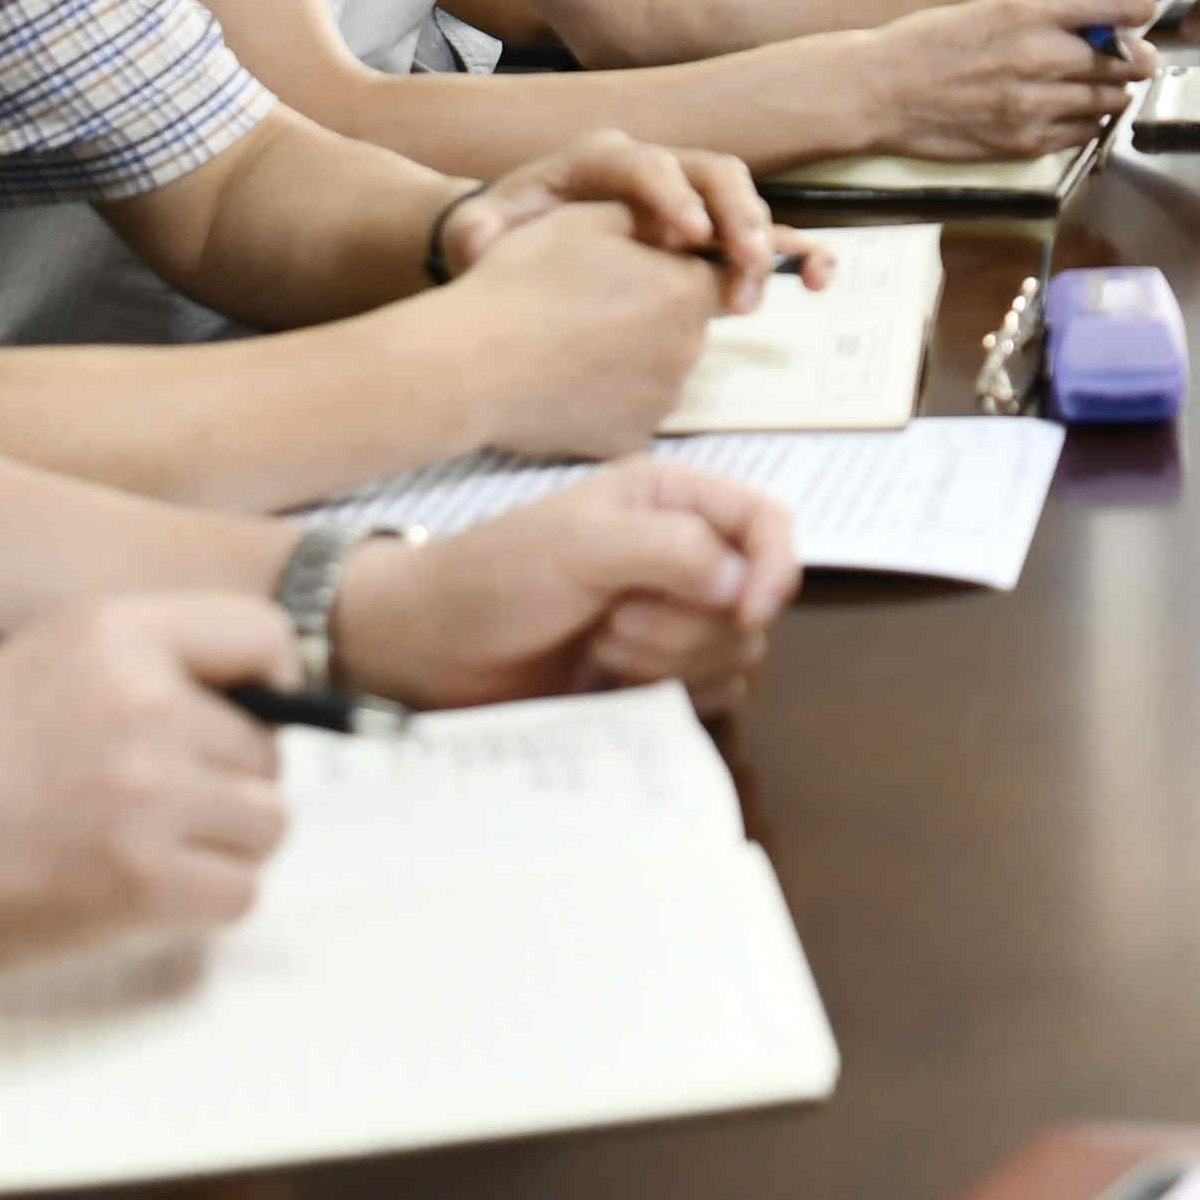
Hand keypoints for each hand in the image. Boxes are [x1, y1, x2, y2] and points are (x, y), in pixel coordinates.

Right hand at [0, 597, 290, 980]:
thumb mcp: (29, 668)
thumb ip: (134, 676)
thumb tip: (239, 719)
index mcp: (116, 631)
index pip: (265, 635)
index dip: (273, 689)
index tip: (255, 721)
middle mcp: (148, 701)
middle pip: (268, 752)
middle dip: (226, 788)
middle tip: (160, 815)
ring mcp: (149, 792)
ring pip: (265, 827)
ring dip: (219, 851)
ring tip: (142, 859)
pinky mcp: (140, 880)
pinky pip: (236, 895)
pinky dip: (199, 908)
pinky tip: (133, 901)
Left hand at [333, 461, 804, 707]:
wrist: (427, 650)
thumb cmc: (492, 579)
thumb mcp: (578, 545)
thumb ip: (669, 550)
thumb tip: (744, 583)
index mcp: (670, 503)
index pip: (766, 523)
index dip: (772, 566)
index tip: (744, 610)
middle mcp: (682, 557)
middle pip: (753, 602)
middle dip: (686, 625)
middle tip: (610, 622)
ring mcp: (670, 621)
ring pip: (736, 654)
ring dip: (668, 662)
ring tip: (597, 651)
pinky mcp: (655, 678)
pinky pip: (709, 697)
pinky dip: (668, 697)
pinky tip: (609, 686)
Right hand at [428, 214, 731, 459]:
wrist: (469, 365)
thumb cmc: (522, 283)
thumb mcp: (585, 220)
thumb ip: (646, 219)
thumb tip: (675, 229)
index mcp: (684, 290)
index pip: (709, 271)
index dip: (674, 264)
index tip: (636, 267)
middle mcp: (688, 349)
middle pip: (683, 323)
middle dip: (652, 311)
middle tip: (591, 305)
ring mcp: (661, 401)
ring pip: (658, 368)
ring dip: (631, 355)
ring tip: (569, 344)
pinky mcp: (631, 439)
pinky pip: (629, 410)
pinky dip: (607, 397)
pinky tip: (563, 382)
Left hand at [437, 133, 795, 295]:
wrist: (519, 245)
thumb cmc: (505, 239)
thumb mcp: (481, 233)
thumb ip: (478, 234)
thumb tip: (480, 235)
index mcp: (600, 161)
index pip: (645, 165)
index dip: (670, 195)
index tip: (685, 237)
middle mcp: (655, 170)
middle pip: (712, 172)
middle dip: (734, 214)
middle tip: (742, 262)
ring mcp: (688, 199)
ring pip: (744, 200)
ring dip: (762, 240)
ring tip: (758, 289)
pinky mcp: (710, 233)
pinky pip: (761, 233)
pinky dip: (795, 250)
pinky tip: (818, 277)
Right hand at [861, 0, 1164, 154]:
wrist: (880, 90)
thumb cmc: (934, 39)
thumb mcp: (995, 1)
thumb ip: (1057, 5)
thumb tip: (1117, 8)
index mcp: (1031, 9)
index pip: (1124, 0)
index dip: (1140, 5)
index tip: (1137, 9)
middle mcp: (1040, 56)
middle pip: (1133, 58)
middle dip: (1133, 54)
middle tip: (1119, 51)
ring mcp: (1037, 106)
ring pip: (1115, 98)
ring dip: (1110, 88)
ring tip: (1083, 79)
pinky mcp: (1028, 143)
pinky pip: (1087, 131)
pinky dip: (1086, 118)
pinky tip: (1061, 105)